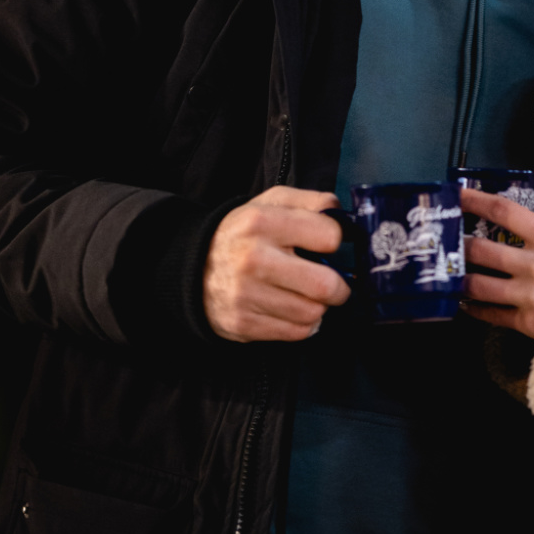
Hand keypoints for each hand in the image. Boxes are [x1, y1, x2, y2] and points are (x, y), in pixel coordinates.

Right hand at [203, 186, 350, 342]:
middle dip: (340, 286)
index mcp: (264, 222)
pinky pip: (296, 333)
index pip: (329, 237)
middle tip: (336, 283)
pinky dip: (303, 324)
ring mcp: (246, 295)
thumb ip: (311, 200)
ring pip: (313, 312)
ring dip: (319, 306)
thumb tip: (341, 214)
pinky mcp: (243, 324)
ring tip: (308, 294)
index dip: (336, 241)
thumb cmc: (244, 232)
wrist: (192, 266)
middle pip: (325, 285)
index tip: (328, 245)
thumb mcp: (272, 201)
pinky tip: (293, 308)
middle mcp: (254, 259)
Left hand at [459, 186, 533, 339]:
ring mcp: (529, 296)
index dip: (476, 202)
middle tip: (445, 239)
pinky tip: (465, 303)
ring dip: (460, 278)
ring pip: (479, 285)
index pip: (503, 212)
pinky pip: (490, 314)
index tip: (457, 196)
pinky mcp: (526, 323)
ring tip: (448, 272)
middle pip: (482, 249)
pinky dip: (474, 308)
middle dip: (459, 244)